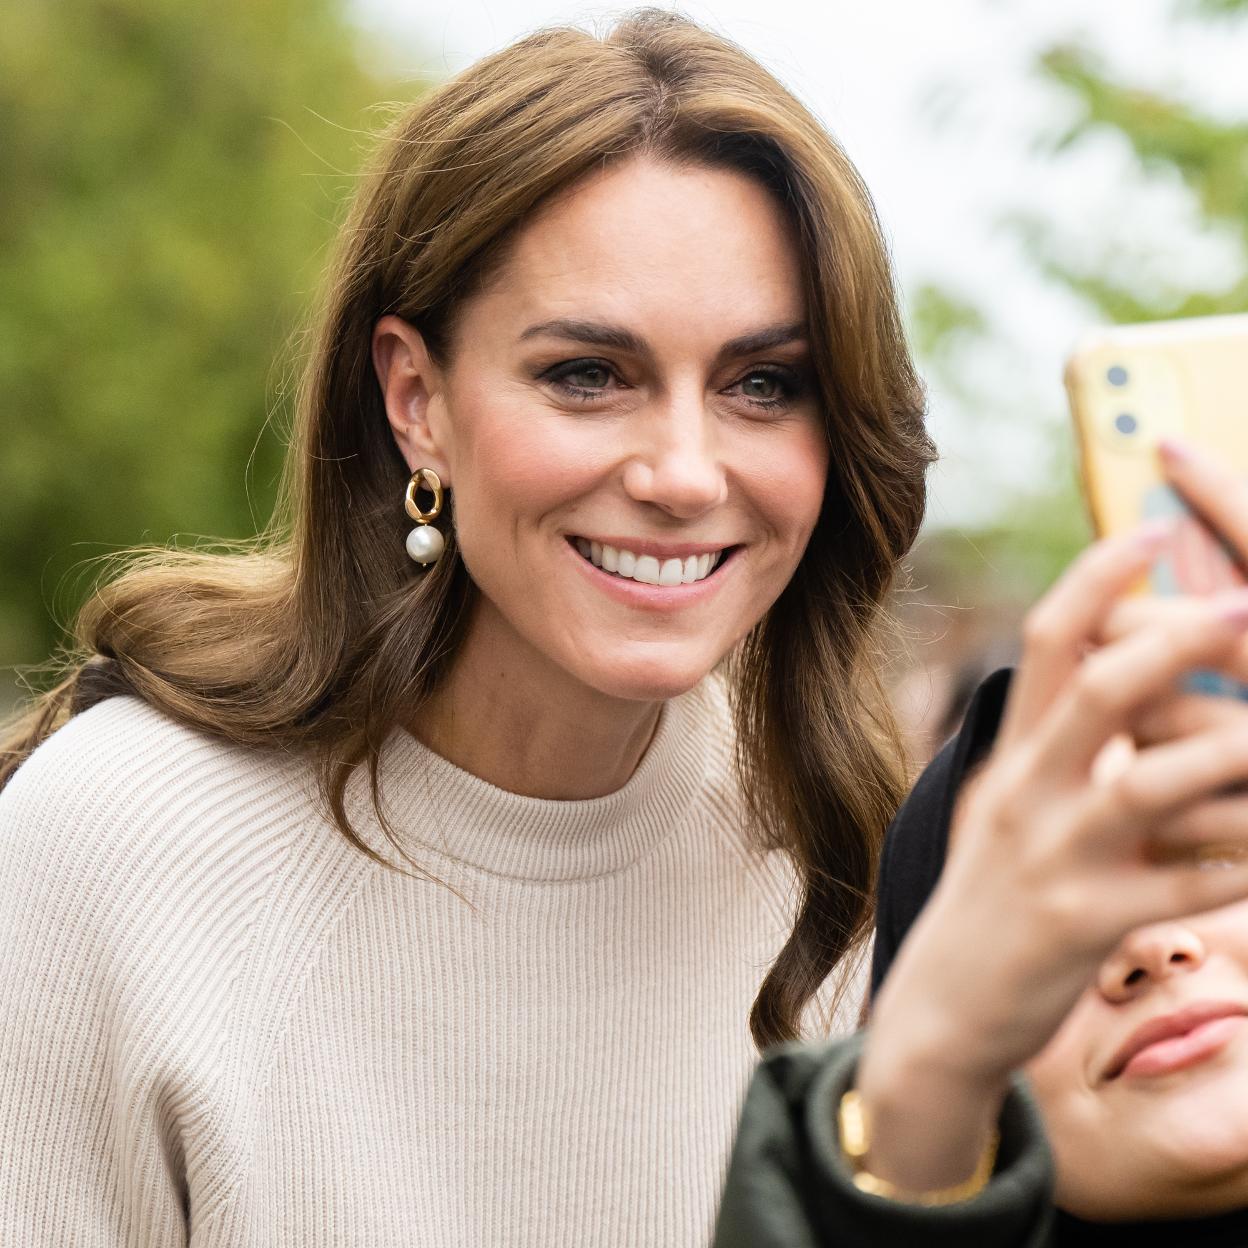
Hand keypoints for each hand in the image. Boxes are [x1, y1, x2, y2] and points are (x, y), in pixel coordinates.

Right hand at [853, 524, 1247, 1193]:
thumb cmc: (994, 897)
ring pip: (1150, 786)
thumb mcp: (1010, 810)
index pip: (1045, 643)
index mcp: (1013, 756)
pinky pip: (1188, 884)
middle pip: (1095, 693)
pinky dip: (1243, 861)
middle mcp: (1026, 794)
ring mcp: (1054, 859)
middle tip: (1245, 607)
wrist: (943, 1007)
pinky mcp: (1087, 925)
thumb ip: (1059, 750)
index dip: (1098, 580)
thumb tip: (1126, 685)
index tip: (1156, 531)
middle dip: (1175, 642)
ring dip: (1233, 754)